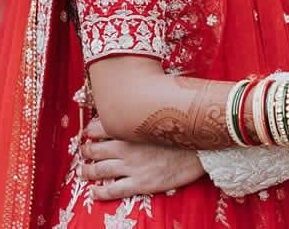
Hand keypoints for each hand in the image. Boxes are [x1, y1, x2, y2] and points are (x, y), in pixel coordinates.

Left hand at [79, 116, 204, 200]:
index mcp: (132, 127)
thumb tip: (145, 94)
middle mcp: (127, 146)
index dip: (92, 130)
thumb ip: (149, 109)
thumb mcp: (166, 111)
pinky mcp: (140, 183)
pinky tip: (95, 193)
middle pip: (96, 150)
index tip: (90, 132)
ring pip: (100, 170)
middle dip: (87, 151)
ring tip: (84, 171)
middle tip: (85, 151)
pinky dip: (100, 193)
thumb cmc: (187, 128)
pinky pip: (113, 190)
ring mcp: (132, 166)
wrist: (204, 149)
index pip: (101, 127)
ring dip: (88, 171)